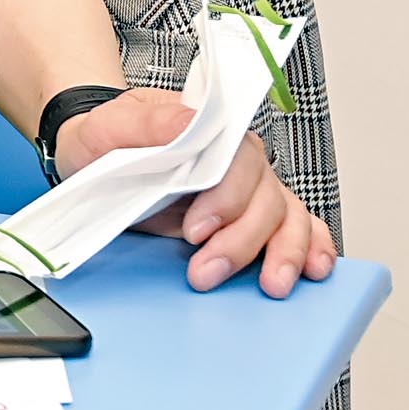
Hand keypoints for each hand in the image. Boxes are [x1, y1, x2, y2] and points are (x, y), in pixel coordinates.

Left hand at [57, 92, 335, 296]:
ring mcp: (251, 191)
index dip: (225, 199)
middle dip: (241, 242)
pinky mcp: (250, 218)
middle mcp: (241, 162)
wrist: (95, 155)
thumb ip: (149, 123)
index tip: (195, 231)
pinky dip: (312, 247)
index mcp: (213, 133)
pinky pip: (297, 227)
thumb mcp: (111, 124)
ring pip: (287, 218)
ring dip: (283, 253)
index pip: (238, 163)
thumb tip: (190, 123)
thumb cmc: (107, 139)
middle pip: (265, 199)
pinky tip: (313, 270)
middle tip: (207, 273)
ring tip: (271, 286)